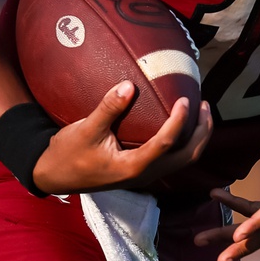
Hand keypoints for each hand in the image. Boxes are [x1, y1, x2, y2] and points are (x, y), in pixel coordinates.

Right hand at [32, 81, 211, 194]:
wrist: (54, 176)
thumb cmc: (68, 153)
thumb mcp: (85, 129)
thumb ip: (108, 108)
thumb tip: (129, 84)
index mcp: (132, 167)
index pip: (166, 144)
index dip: (179, 121)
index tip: (185, 99)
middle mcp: (144, 175)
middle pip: (187, 157)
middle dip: (201, 132)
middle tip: (206, 105)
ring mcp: (144, 175)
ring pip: (183, 160)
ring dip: (197, 137)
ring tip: (201, 111)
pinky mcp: (141, 171)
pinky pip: (173, 158)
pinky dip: (184, 141)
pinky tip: (182, 123)